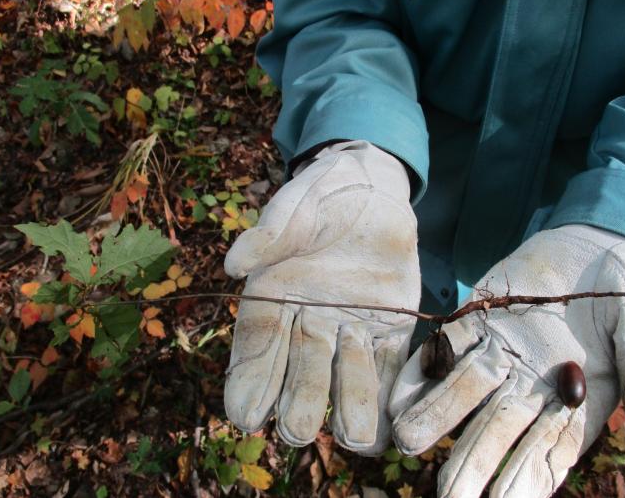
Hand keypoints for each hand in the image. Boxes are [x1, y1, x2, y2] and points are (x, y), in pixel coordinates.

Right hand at [224, 140, 420, 453]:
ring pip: (346, 374)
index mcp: (274, 297)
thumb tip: (234, 266)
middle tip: (296, 430)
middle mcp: (309, 321)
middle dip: (298, 401)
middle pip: (300, 370)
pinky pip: (389, 364)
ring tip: (353, 437)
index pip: (255, 345)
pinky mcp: (391, 325)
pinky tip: (388, 425)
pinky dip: (388, 392)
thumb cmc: (320, 194)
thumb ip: (269, 234)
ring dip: (348, 405)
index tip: (243, 416)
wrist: (369, 187)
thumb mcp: (294, 206)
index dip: (248, 381)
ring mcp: (351, 327)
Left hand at [390, 225, 624, 496]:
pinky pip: (447, 345)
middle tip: (448, 492)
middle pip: (496, 431)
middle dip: (472, 460)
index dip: (523, 480)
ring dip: (436, 415)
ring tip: (408, 440)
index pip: (545, 454)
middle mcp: (530, 389)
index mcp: (574, 408)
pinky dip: (424, 369)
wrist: (608, 251)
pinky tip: (400, 392)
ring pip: (463, 391)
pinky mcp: (478, 321)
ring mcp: (501, 355)